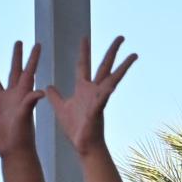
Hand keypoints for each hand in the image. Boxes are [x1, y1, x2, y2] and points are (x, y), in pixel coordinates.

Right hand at [0, 42, 46, 155]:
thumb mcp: (26, 116)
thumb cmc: (23, 135)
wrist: (15, 151)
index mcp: (22, 93)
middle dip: (16, 57)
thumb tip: (39, 92)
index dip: (33, 57)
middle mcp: (13, 96)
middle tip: (18, 42)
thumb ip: (30, 102)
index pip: (29, 71)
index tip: (37, 43)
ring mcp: (2, 104)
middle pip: (14, 71)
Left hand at [44, 35, 136, 156]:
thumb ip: (55, 96)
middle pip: (104, 66)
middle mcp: (94, 90)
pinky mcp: (99, 109)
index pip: (83, 65)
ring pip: (112, 78)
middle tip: (121, 37)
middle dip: (112, 51)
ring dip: (123, 67)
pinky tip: (114, 82)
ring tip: (134, 54)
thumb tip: (47, 85)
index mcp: (83, 89)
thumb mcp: (60, 108)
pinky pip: (105, 98)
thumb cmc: (75, 128)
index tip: (85, 37)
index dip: (84, 51)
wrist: (83, 145)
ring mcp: (98, 99)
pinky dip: (108, 90)